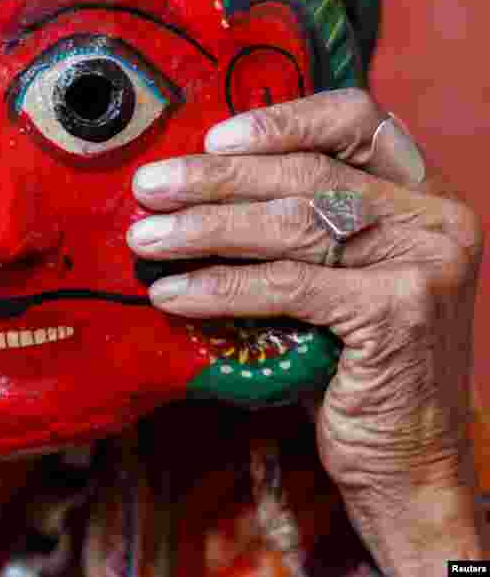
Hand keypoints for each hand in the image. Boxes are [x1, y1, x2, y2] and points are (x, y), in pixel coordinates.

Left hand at [126, 89, 484, 573]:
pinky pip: (287, 286)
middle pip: (307, 173)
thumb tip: (187, 190)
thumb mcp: (331, 279)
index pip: (355, 118)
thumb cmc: (349, 363)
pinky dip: (220, 288)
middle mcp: (434, 216)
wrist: (405, 459)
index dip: (280, 120)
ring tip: (145, 239)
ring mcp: (423, 262)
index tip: (211, 136)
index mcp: (421, 192)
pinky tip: (171, 294)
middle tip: (148, 188)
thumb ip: (291, 227)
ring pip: (292, 225)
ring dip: (204, 230)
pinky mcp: (398, 312)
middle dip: (215, 179)